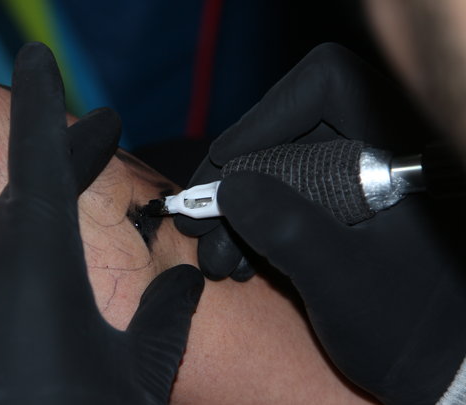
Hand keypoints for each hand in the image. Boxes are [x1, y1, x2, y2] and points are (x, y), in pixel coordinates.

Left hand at [0, 42, 203, 404]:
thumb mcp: (139, 373)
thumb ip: (165, 317)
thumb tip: (185, 282)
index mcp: (39, 268)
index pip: (37, 162)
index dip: (43, 106)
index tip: (38, 59)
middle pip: (20, 211)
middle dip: (57, 191)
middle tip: (93, 165)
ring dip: (29, 276)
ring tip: (57, 326)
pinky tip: (14, 359)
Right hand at [181, 42, 465, 403]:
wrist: (435, 363)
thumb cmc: (406, 329)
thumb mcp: (341, 280)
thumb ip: (286, 229)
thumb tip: (227, 189)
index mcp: (401, 151)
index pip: (329, 87)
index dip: (267, 117)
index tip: (226, 168)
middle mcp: (381, 152)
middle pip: (291, 128)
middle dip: (238, 179)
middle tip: (199, 221)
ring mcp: (360, 180)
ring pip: (282, 165)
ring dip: (240, 208)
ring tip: (218, 259)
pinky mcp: (343, 207)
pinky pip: (289, 195)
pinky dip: (256, 223)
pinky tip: (240, 259)